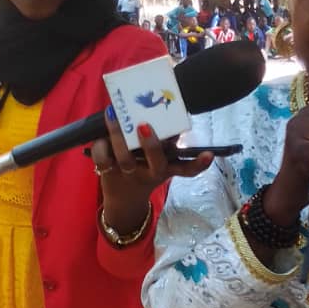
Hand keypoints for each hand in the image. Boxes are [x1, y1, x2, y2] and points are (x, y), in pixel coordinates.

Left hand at [91, 109, 212, 235]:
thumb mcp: (159, 160)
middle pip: (156, 162)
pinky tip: (100, 136)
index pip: (187, 168)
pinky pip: (103, 160)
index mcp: (166, 167)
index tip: (208, 155)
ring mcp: (130, 173)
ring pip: (125, 159)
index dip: (199, 163)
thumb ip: (164, 141)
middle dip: (152, 145)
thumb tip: (163, 108)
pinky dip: (99, 147)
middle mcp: (151, 172)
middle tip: (145, 126)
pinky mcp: (110, 173)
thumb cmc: (144, 168)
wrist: (124, 198)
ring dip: (119, 137)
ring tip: (113, 115)